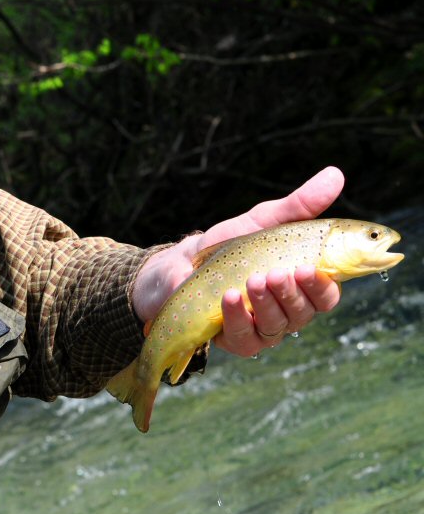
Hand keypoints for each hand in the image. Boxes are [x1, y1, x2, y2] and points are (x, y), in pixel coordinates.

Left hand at [133, 166, 345, 355]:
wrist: (178, 265)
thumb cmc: (228, 247)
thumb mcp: (262, 221)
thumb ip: (298, 205)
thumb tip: (335, 174)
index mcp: (300, 286)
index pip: (326, 295)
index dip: (323, 286)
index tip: (311, 267)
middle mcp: (286, 312)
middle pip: (304, 313)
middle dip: (292, 294)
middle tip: (277, 273)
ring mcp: (260, 328)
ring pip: (275, 326)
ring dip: (267, 304)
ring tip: (253, 280)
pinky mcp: (234, 339)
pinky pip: (243, 336)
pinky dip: (237, 317)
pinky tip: (230, 296)